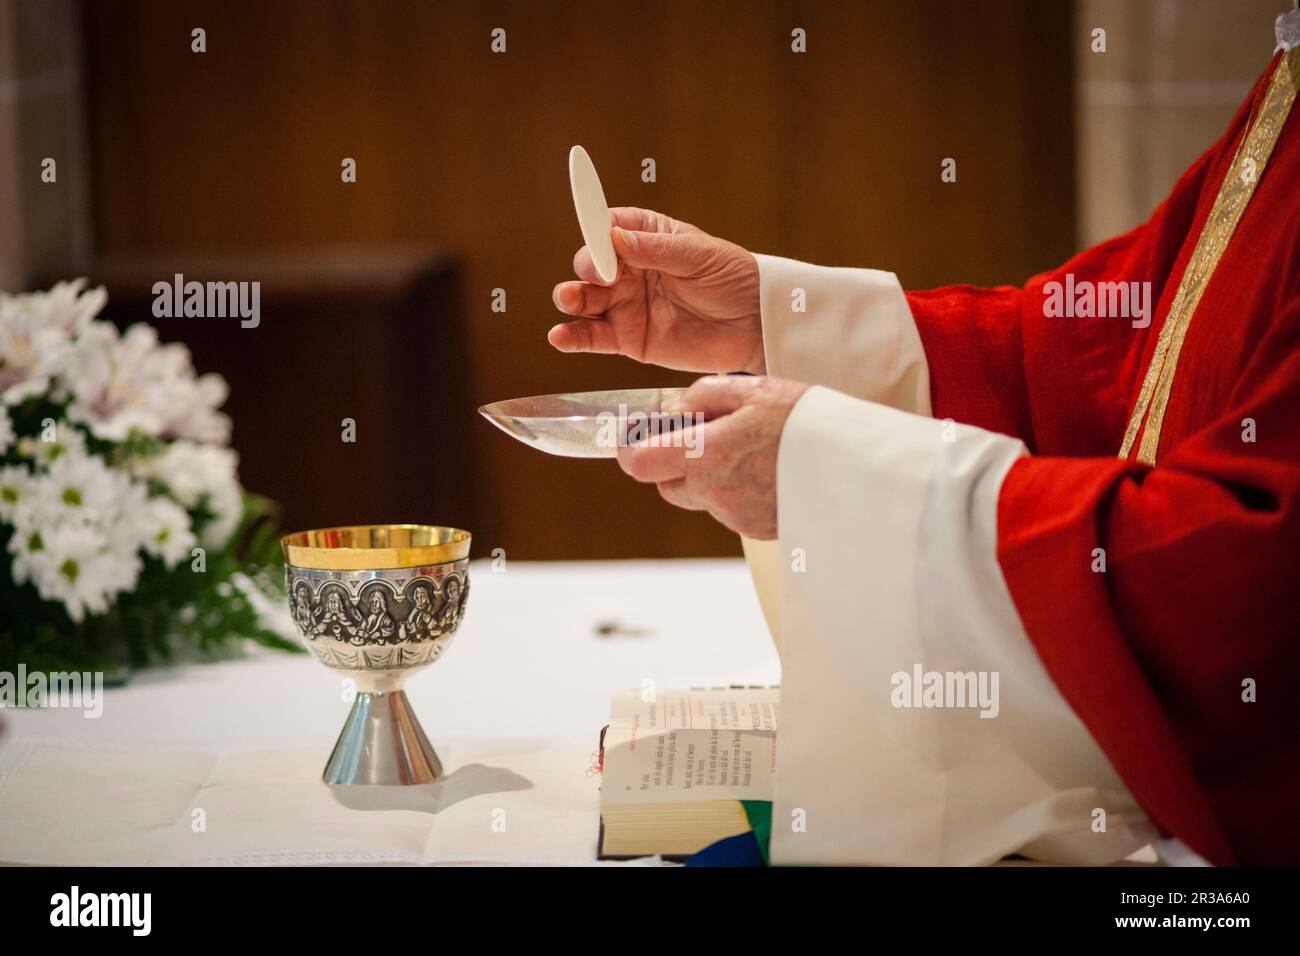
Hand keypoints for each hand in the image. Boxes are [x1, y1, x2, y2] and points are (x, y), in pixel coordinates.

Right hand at [550, 207, 763, 372]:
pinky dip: (573, 337)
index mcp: (645, 238)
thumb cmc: (732, 279)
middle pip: (591, 264)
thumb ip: (656, 250)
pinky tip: (560, 336)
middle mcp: (629, 270)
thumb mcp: (698, 255)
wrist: (755, 324)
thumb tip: (615, 238)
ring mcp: (625, 305)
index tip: (600, 241)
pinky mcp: (629, 339)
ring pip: (585, 300)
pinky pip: (594, 338)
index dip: (597, 232)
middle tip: (600, 276)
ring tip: (570, 299)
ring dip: (571, 298)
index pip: (607, 227)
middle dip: (587, 268)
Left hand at [616, 375, 808, 538]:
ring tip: (750, 452)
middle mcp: (716, 492)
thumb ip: (703, 396)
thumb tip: (670, 408)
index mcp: (708, 454)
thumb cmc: (810, 421)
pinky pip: (731, 511)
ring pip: (701, 498)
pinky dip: (739, 493)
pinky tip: (768, 471)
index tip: (641, 437)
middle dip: (674, 463)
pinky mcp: (757, 531)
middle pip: (666, 486)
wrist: (863, 467)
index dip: (633, 450)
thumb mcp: (754, 390)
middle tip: (705, 438)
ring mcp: (736, 516)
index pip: (639, 464)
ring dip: (710, 478)